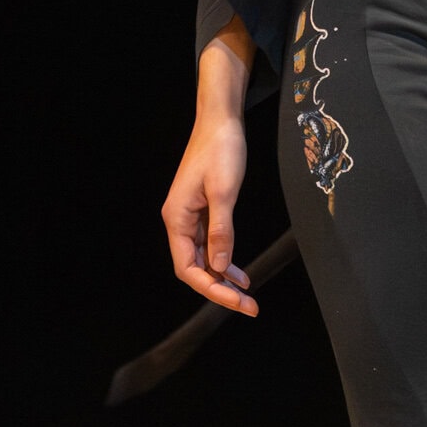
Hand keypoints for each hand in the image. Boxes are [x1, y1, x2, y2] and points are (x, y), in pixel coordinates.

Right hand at [161, 105, 258, 313]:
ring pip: (204, 258)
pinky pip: (210, 244)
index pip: (188, 268)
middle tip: (249, 306)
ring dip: (223, 278)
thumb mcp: (224, 192)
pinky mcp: (202, 210)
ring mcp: (190, 217)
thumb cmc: (220, 150)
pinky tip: (239, 272)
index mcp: (177, 218)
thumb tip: (221, 267)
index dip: (211, 288)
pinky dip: (225, 259)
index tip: (236, 301)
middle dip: (220, 289)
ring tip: (247, 295)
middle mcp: (179, 221)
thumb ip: (222, 231)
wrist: (221, 121)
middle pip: (195, 268)